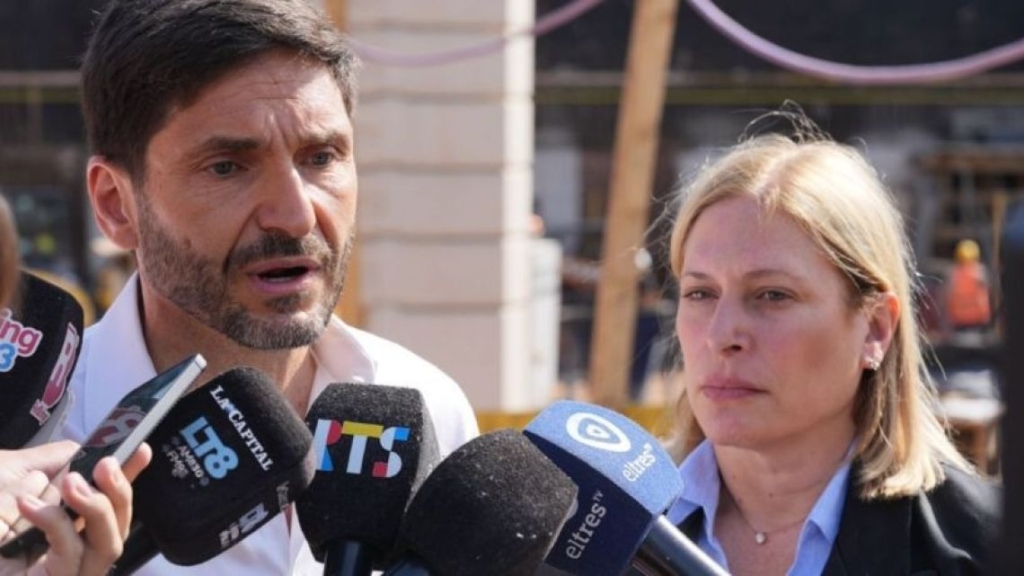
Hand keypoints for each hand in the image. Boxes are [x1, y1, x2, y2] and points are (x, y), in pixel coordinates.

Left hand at [0, 441, 151, 575]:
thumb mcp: (11, 472)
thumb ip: (49, 461)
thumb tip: (84, 450)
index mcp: (64, 523)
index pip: (110, 502)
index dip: (129, 476)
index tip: (141, 449)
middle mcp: (69, 548)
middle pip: (119, 527)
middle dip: (120, 492)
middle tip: (106, 465)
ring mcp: (65, 571)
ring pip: (109, 546)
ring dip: (97, 508)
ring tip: (72, 482)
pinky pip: (71, 557)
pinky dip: (56, 524)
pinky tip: (28, 503)